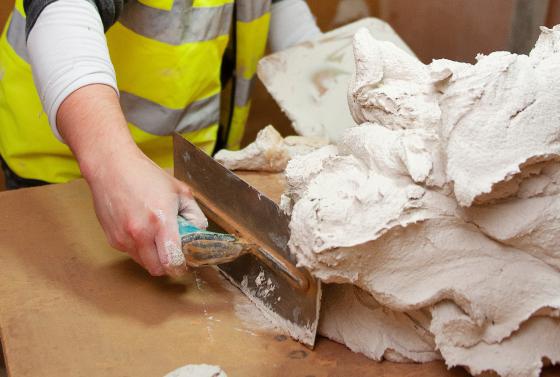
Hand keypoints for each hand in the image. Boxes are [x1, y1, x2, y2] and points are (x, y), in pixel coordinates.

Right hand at [86, 148, 206, 275]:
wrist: (111, 167)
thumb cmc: (146, 176)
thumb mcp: (180, 191)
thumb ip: (194, 215)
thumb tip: (199, 233)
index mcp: (160, 221)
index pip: (173, 261)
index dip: (182, 266)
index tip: (185, 262)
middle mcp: (140, 233)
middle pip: (158, 269)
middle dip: (168, 264)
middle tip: (173, 251)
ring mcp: (124, 238)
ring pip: (144, 263)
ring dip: (154, 257)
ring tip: (157, 236)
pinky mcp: (112, 239)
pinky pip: (131, 253)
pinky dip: (140, 248)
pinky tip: (142, 229)